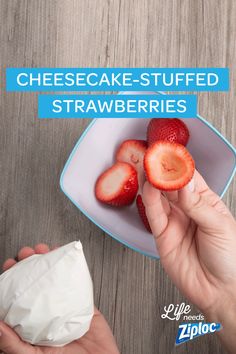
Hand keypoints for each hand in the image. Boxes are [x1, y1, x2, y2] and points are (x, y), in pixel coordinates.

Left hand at [0, 245, 119, 353]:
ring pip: (55, 277)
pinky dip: (72, 267)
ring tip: (44, 251)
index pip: (18, 295)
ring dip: (49, 260)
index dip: (13, 278)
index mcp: (30, 324)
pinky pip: (76, 281)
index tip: (11, 265)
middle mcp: (46, 310)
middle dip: (30, 264)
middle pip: (35, 281)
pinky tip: (65, 258)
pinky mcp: (81, 301)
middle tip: (27, 254)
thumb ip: (13, 343)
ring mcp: (64, 304)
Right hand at [143, 170, 235, 352]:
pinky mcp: (162, 236)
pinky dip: (149, 201)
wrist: (220, 292)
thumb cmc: (229, 259)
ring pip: (160, 198)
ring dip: (152, 183)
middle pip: (171, 186)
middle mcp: (188, 210)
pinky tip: (147, 188)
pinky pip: (154, 215)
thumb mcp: (218, 226)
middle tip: (152, 158)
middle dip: (162, 171)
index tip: (170, 154)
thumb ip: (197, 205)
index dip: (180, 165)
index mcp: (207, 202)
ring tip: (147, 169)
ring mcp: (175, 222)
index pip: (190, 178)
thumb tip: (183, 184)